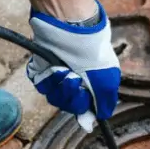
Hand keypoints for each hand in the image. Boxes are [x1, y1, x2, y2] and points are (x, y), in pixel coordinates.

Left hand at [26, 0, 120, 131]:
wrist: (71, 28)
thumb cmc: (93, 53)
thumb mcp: (108, 80)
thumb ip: (105, 103)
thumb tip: (99, 119)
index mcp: (90, 85)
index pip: (82, 108)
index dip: (81, 107)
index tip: (83, 97)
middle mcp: (73, 82)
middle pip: (67, 105)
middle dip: (70, 95)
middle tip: (74, 79)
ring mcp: (56, 76)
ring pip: (53, 96)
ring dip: (59, 85)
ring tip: (64, 69)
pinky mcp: (41, 69)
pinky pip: (41, 85)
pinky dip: (47, 78)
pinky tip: (54, 66)